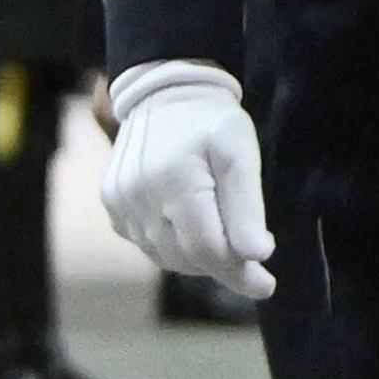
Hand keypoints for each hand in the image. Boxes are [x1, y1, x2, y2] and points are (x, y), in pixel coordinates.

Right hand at [98, 64, 274, 294]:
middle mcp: (139, 195)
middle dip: (222, 268)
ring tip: (224, 245)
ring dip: (197, 260)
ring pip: (164, 256)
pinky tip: (191, 231)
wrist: (163, 94)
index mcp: (175, 180)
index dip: (238, 272)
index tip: (266, 284)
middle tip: (253, 267)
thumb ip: (246, 205)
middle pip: (186, 258)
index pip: (207, 248)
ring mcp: (120, 202)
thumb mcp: (240, 151)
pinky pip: (145, 243)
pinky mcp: (112, 204)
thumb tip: (257, 254)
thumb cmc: (210, 120)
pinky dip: (172, 247)